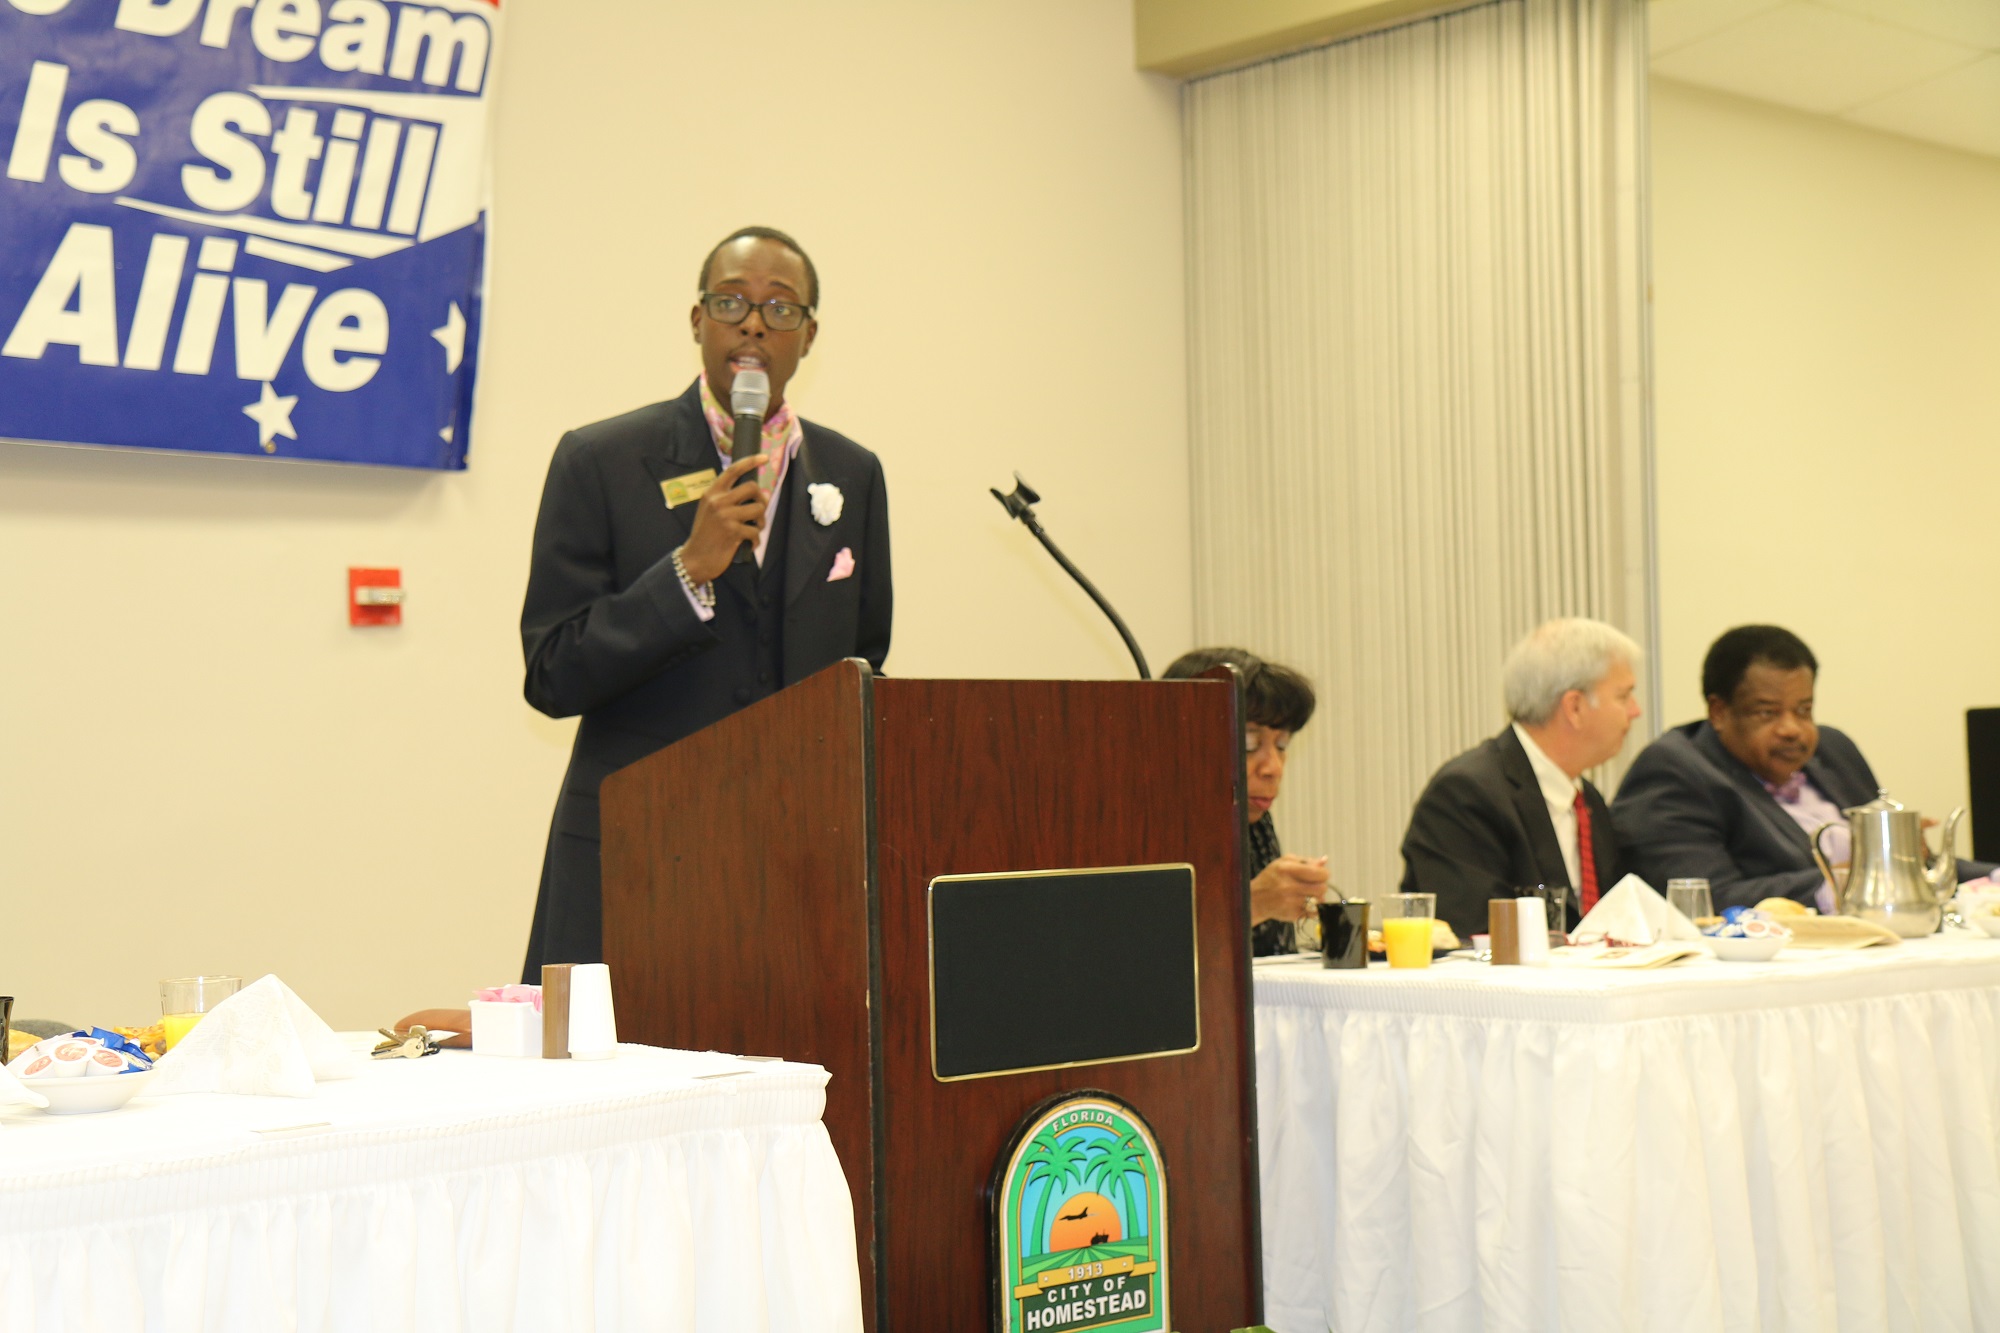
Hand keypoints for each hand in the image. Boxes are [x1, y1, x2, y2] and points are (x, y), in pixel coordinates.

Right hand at [680, 454, 767, 584]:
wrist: (696, 558)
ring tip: (755, 529)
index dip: (750, 461)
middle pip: (752, 488)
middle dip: (761, 500)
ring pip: (758, 509)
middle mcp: (718, 501)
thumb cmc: (706, 535)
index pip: (733, 470)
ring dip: (761, 521)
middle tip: (759, 511)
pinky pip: (755, 531)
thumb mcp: (710, 511)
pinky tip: (749, 543)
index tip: (764, 457)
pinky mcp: (733, 532)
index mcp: (711, 493)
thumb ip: (727, 499)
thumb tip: (757, 494)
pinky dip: (755, 540)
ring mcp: (725, 516)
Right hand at [1250, 855, 1328, 926]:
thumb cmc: (1272, 878)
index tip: (1321, 875)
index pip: (1318, 873)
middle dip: (1321, 886)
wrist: (1255, 899)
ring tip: (1308, 894)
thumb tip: (1324, 861)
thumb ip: (1306, 861)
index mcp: (1287, 869)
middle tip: (1314, 885)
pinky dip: (1312, 908)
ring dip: (1317, 897)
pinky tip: (1305, 903)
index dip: (1324, 874)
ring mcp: (1291, 902)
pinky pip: (1313, 912)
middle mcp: (1288, 886)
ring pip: (1319, 901)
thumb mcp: (1284, 862)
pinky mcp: (1293, 914)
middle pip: (1322, 888)